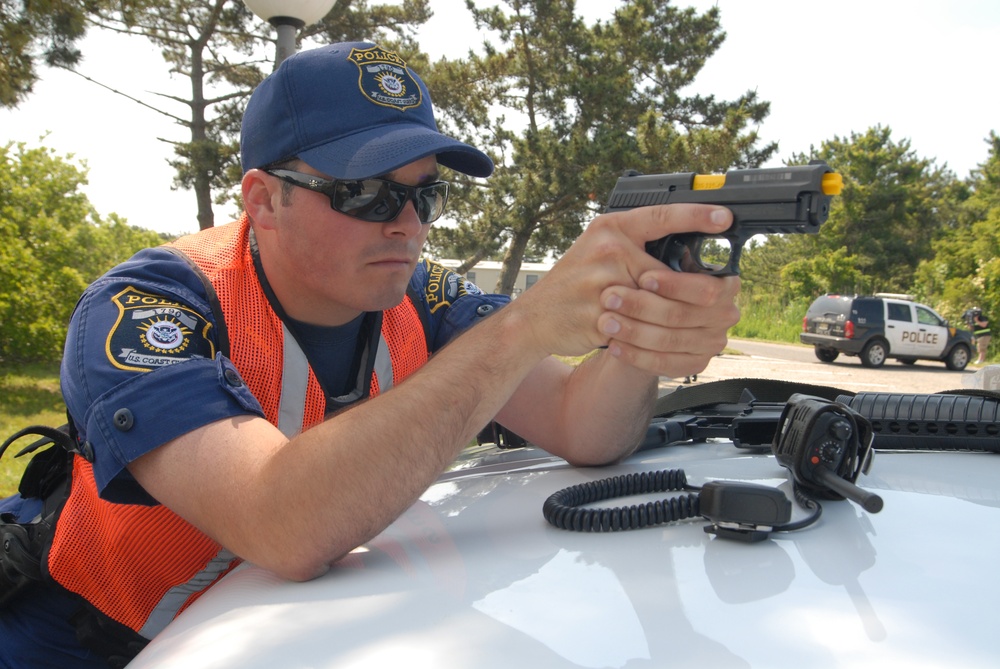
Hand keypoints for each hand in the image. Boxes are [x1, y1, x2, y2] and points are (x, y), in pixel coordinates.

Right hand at [509, 202, 739, 370]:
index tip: (725, 217)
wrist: (534, 318)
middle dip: (695, 294)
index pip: (661, 216)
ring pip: (659, 306)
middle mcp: (606, 251)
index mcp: (610, 229)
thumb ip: (636, 249)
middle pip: (669, 274)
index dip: (696, 216)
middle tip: (722, 300)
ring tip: (693, 326)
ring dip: (676, 321)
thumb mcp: (600, 251)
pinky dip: (650, 337)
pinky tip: (656, 339)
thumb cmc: (575, 284)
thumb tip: (689, 255)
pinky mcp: (598, 316)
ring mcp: (600, 284)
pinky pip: (639, 329)